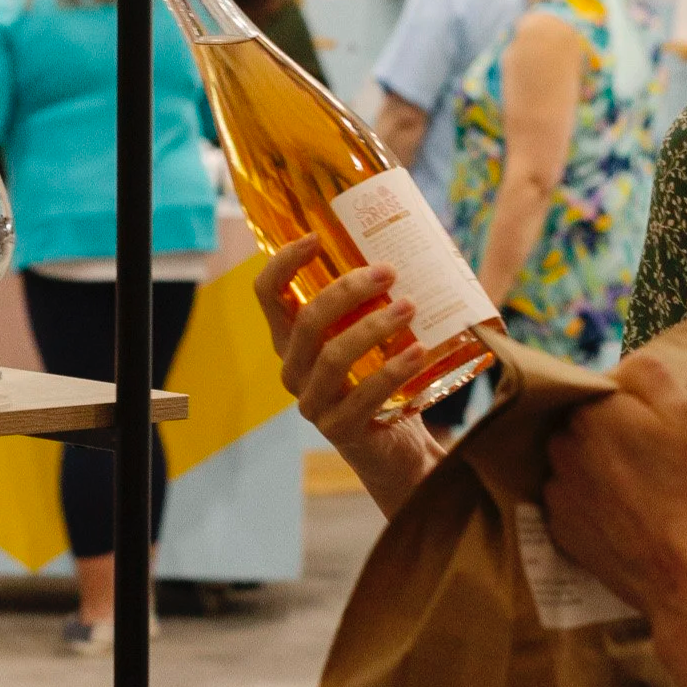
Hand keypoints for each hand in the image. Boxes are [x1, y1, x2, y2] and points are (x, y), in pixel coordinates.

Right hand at [253, 235, 441, 517]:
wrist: (397, 449)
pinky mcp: (338, 430)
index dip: (283, 263)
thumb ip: (373, 303)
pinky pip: (362, 397)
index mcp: (292, 340)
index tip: (315, 237)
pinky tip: (417, 352)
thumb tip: (411, 248)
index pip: (268, 295)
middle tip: (388, 272)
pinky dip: (392, 371)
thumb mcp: (370, 338)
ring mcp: (312, 403)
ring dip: (373, 327)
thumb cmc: (383, 380)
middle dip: (347, 291)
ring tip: (410, 307)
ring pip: (333, 357)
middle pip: (306, 321)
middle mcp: (293, 369)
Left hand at [543, 351, 686, 628]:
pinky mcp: (558, 528)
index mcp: (593, 412)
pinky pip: (574, 499)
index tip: (662, 430)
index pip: (605, 390)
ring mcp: (557, 489)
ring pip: (578, 461)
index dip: (636, 407)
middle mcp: (561, 445)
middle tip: (659, 463)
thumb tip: (623, 367)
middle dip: (615, 435)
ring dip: (602, 469)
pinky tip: (629, 520)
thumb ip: (652, 376)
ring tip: (647, 496)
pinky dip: (594, 504)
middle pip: (587, 425)